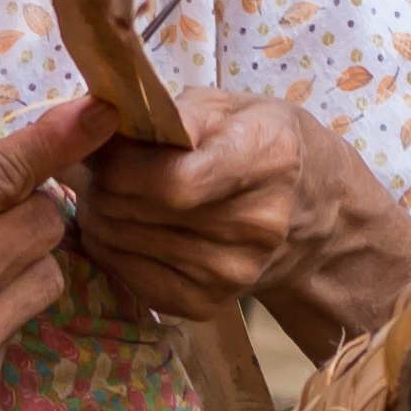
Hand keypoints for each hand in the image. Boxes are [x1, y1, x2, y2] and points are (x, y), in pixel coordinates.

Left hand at [74, 89, 317, 321]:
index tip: (102, 143)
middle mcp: (255, 225)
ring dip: (99, 214)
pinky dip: (109, 248)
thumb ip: (176, 113)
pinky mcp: (207, 303)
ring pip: (122, 243)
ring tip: (109, 192)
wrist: (314, 214)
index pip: (173, 180)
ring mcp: (232, 272)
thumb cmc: (263, 145)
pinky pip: (128, 276)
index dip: (119, 162)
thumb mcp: (234, 107)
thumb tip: (111, 122)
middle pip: (139, 210)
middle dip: (100, 183)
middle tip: (97, 165)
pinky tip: (121, 225)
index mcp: (265, 160)